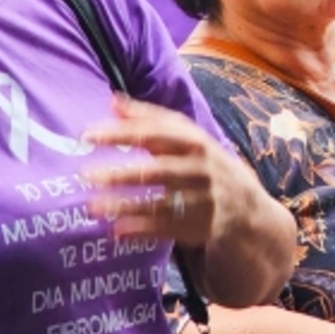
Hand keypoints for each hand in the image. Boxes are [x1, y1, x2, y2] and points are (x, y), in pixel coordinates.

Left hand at [82, 96, 252, 246]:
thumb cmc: (207, 163)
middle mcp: (201, 170)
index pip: (156, 134)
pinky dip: (141, 231)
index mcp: (196, 142)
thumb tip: (112, 102)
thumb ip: (151, 119)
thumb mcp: (188, 137)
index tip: (88, 135)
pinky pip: (166, 229)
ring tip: (92, 207)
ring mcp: (202, 200)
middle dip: (122, 173)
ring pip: (160, 204)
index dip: (122, 133)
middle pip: (158, 170)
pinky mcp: (200, 227)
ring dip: (125, 205)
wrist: (248, 207)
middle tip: (85, 175)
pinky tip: (116, 231)